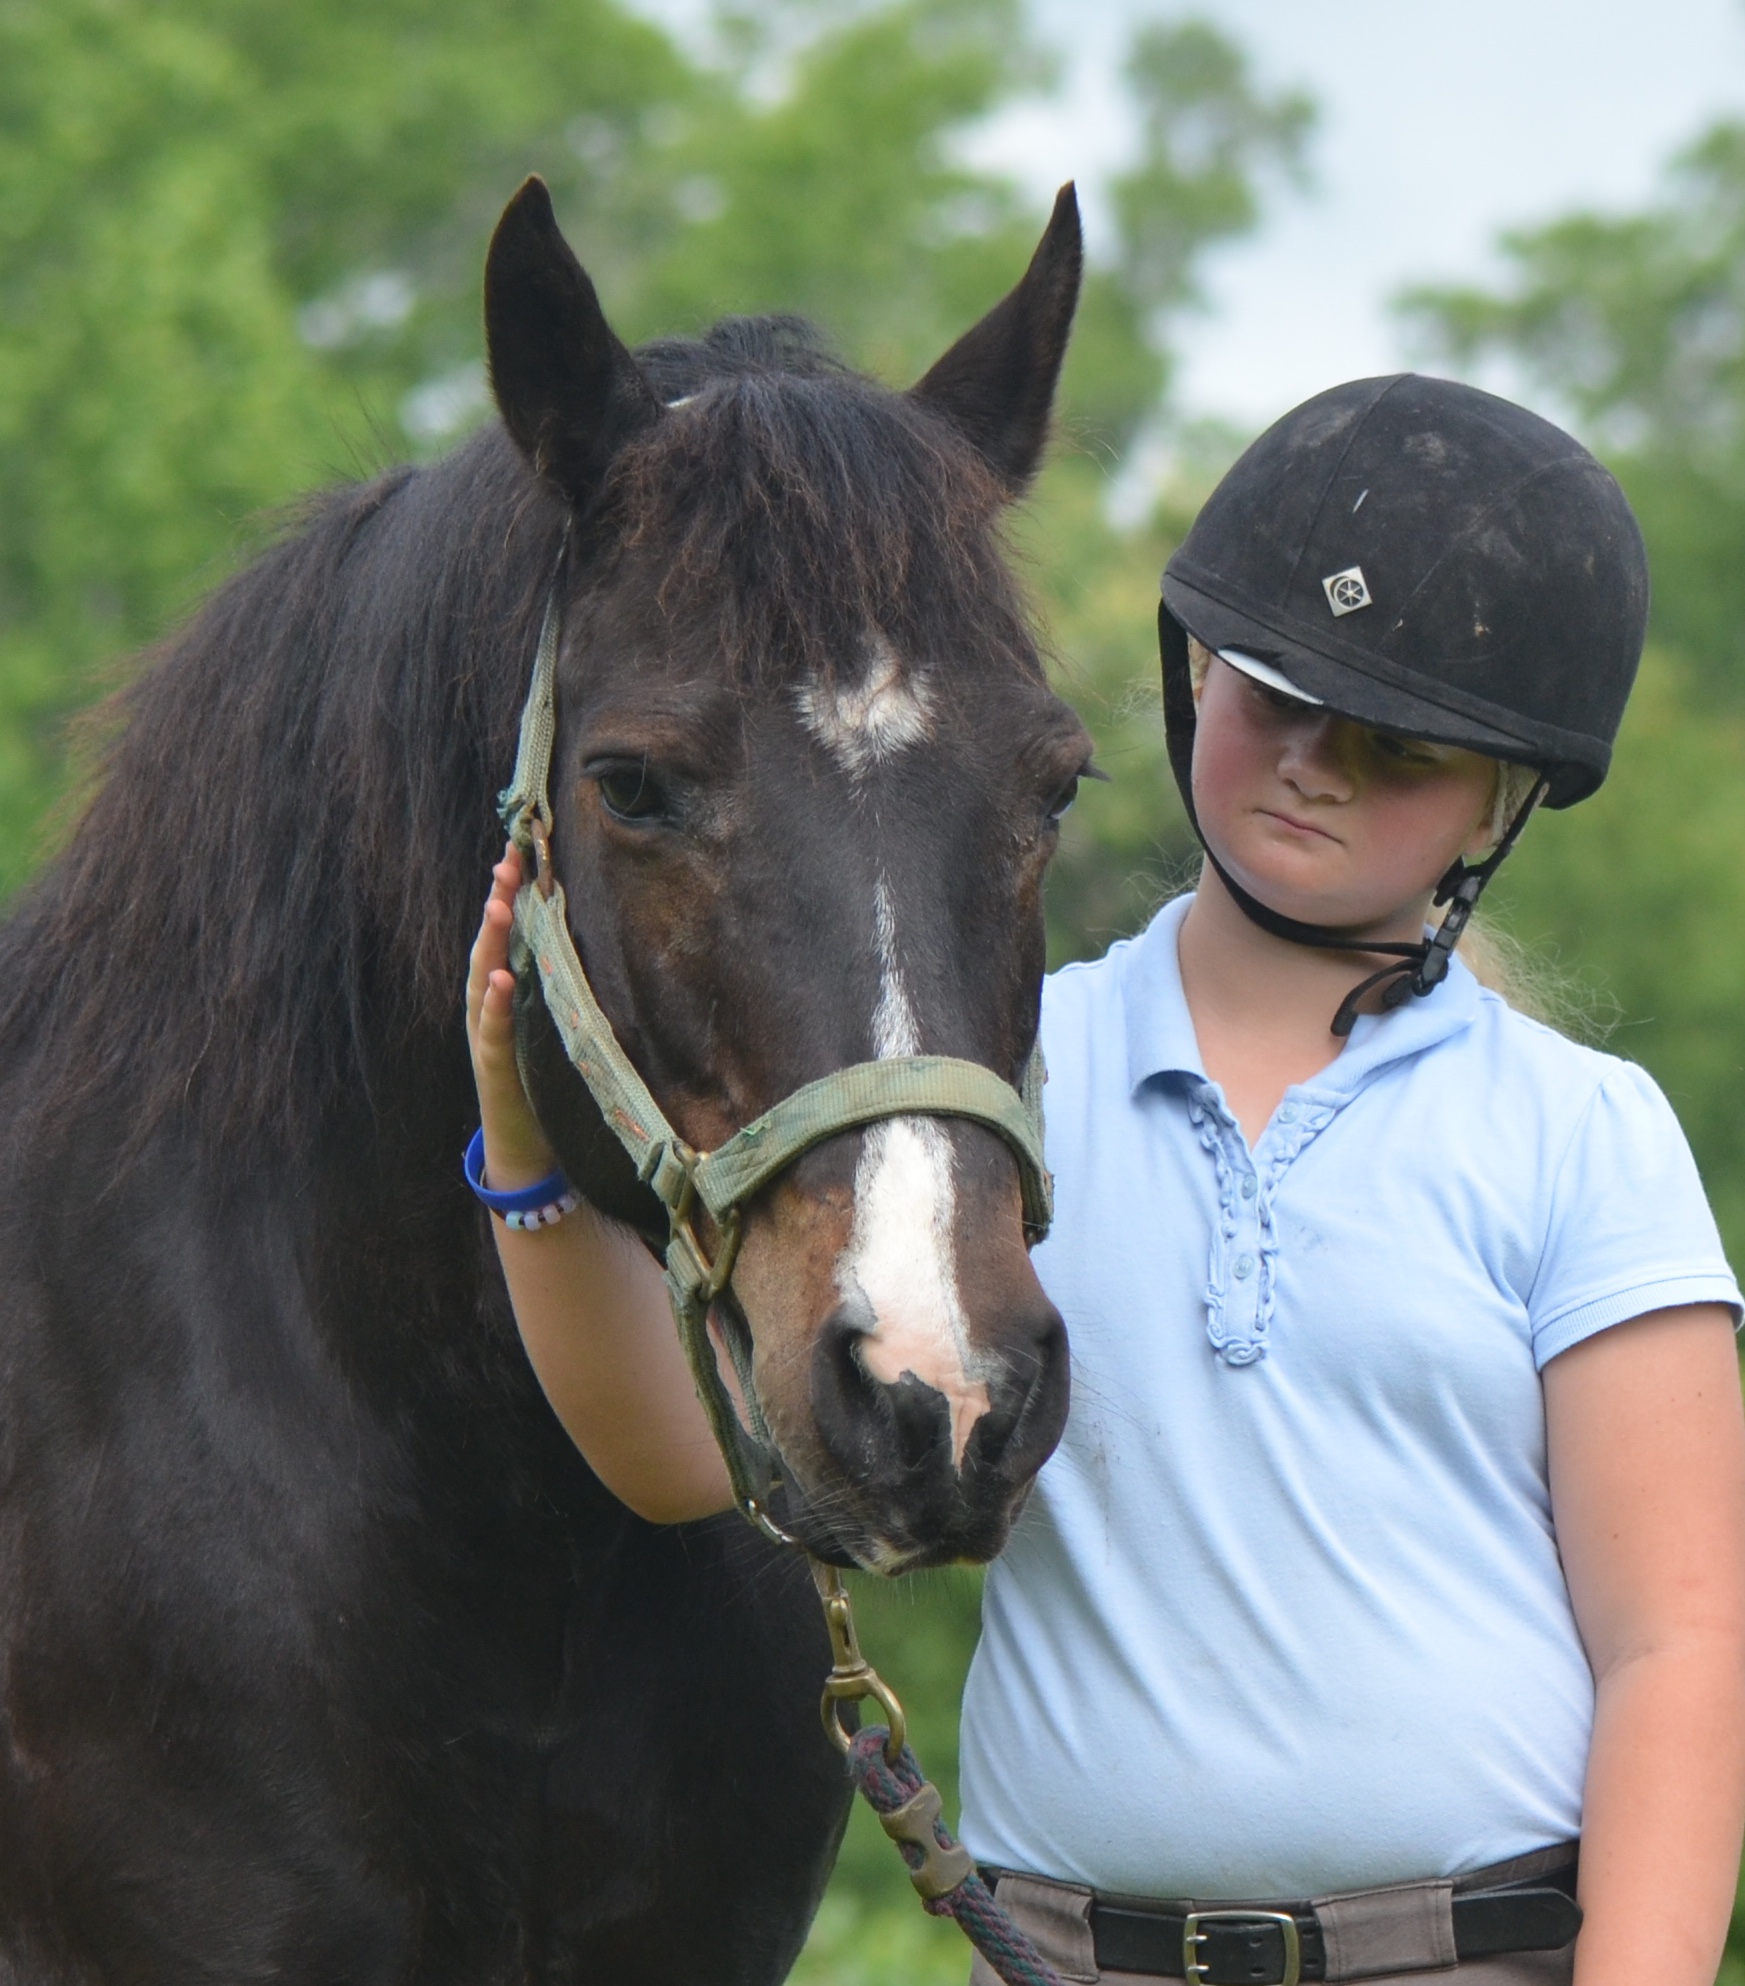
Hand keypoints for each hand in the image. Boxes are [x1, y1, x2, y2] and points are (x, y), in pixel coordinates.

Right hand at [466, 845, 561, 1191]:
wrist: (527, 1150)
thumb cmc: (544, 1082)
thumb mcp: (556, 1026)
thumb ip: (563, 986)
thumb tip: (600, 940)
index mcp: (507, 995)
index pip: (507, 935)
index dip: (510, 894)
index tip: (519, 849)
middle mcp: (489, 1009)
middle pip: (489, 946)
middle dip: (497, 904)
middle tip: (506, 863)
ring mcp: (487, 1038)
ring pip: (483, 981)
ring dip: (491, 944)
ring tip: (499, 907)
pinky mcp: (495, 1070)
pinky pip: (494, 1033)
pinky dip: (495, 1007)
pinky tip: (501, 980)